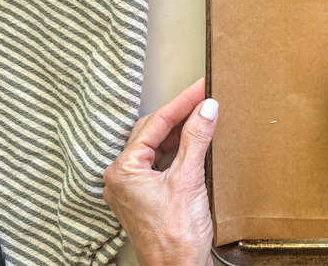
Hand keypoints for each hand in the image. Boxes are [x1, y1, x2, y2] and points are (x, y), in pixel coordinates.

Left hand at [103, 78, 217, 265]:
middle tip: (204, 97)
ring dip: (180, 132)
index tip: (201, 87)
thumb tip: (206, 108)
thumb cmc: (176, 239)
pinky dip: (179, 150)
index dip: (181, 103)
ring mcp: (133, 188)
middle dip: (179, 114)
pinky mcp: (146, 197)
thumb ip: (197, 140)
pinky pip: (161, 163)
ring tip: (203, 115)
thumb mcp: (189, 181)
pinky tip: (196, 143)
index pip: (155, 124)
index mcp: (123, 171)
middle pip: (152, 132)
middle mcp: (122, 178)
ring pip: (156, 147)